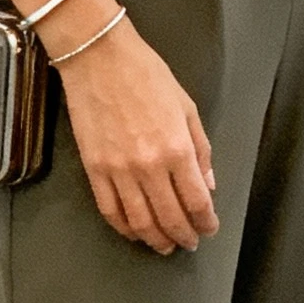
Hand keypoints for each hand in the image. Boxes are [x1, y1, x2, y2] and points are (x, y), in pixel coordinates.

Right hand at [57, 16, 217, 255]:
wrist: (98, 57)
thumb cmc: (145, 74)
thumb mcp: (186, 107)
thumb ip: (200, 149)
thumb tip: (207, 184)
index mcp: (177, 149)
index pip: (197, 201)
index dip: (206, 222)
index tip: (209, 228)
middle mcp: (149, 166)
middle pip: (170, 218)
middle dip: (183, 236)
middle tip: (189, 242)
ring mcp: (119, 170)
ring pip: (140, 221)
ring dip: (155, 239)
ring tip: (163, 245)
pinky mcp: (94, 168)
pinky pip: (110, 210)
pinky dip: (124, 227)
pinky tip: (134, 232)